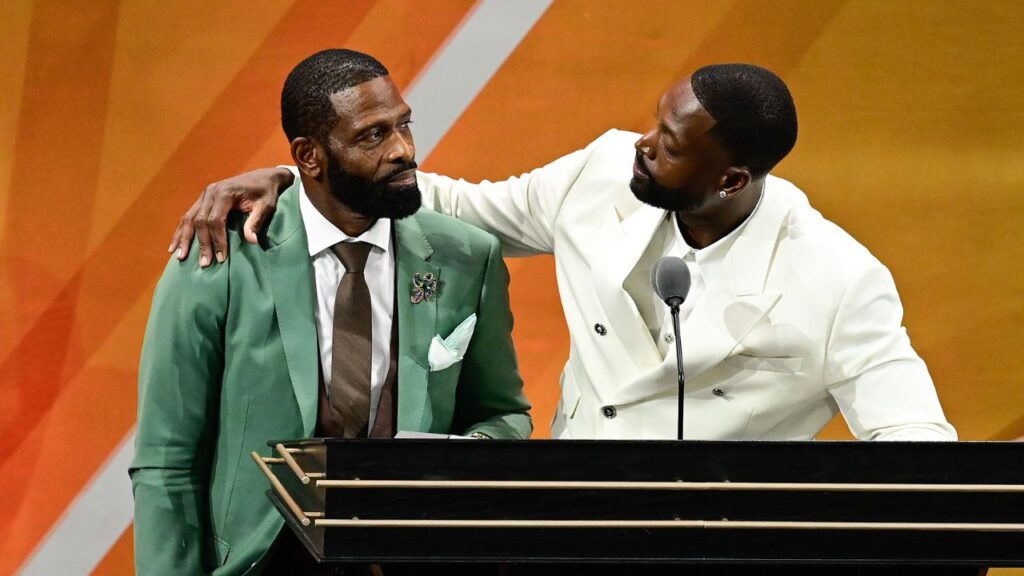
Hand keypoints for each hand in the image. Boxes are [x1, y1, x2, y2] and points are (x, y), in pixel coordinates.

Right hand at [169, 167, 293, 266]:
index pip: (216, 220)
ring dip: (184, 238)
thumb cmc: (265, 192)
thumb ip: (256, 221)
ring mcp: (204, 195)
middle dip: (202, 244)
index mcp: (225, 193)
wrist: (262, 177)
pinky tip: (175, 245)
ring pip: (189, 219)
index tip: (221, 257)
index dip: (217, 240)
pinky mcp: (202, 199)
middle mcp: (210, 192)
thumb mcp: (266, 206)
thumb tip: (251, 241)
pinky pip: (188, 216)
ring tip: (179, 256)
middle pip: (200, 221)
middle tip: (204, 263)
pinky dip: (181, 231)